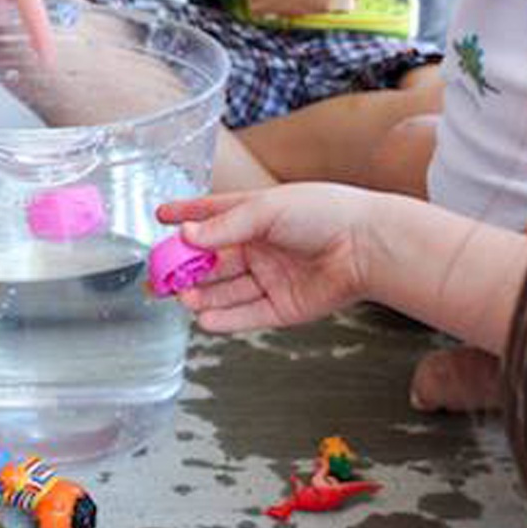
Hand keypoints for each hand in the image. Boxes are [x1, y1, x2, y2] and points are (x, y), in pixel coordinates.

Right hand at [157, 184, 375, 331]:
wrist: (367, 245)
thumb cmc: (324, 213)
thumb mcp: (267, 209)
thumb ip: (225, 226)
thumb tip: (186, 234)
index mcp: (256, 216)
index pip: (212, 214)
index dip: (186, 216)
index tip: (160, 217)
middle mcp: (260, 247)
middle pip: (213, 260)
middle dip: (186, 268)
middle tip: (161, 277)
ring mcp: (271, 278)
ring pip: (226, 290)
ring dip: (202, 294)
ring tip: (183, 297)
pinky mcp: (283, 306)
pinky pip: (248, 314)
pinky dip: (225, 317)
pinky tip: (204, 317)